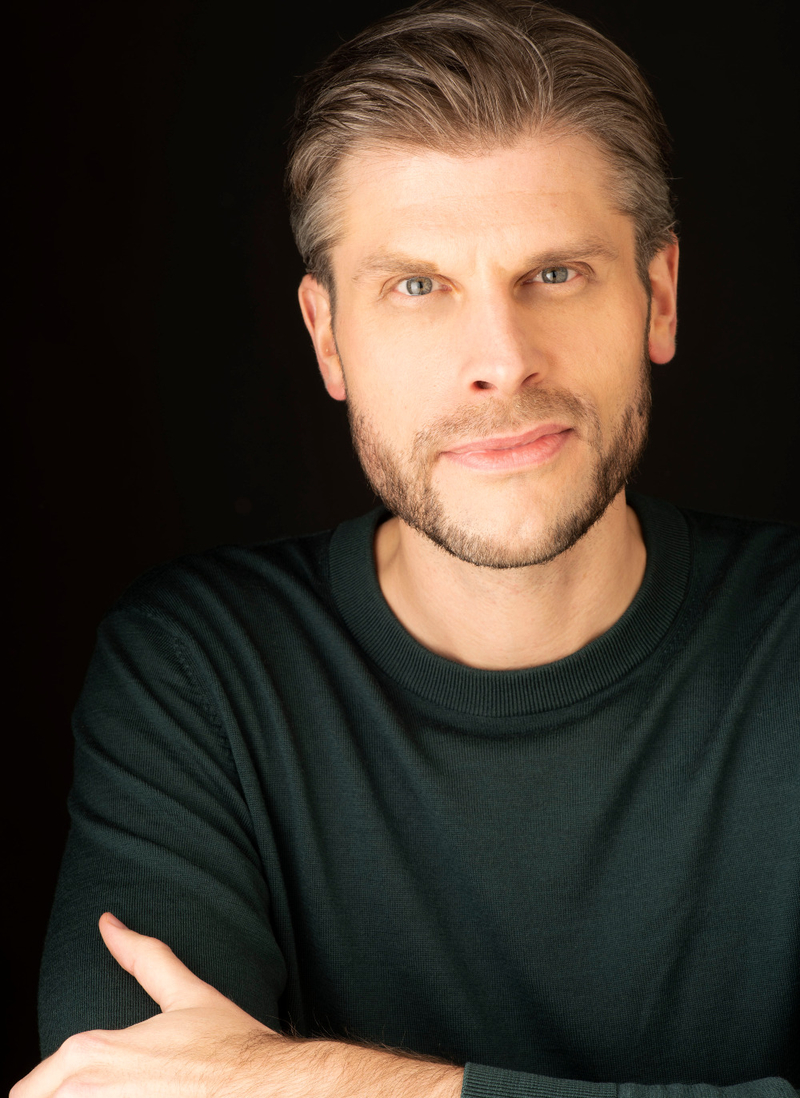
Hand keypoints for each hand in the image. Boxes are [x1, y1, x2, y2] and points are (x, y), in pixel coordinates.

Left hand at [11, 912, 279, 1096]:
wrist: (269, 1088)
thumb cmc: (230, 1047)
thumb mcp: (186, 995)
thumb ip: (142, 956)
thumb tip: (108, 923)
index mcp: (89, 1054)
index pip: (27, 1091)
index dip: (48, 1091)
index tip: (92, 1088)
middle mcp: (86, 1094)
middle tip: (119, 1091)